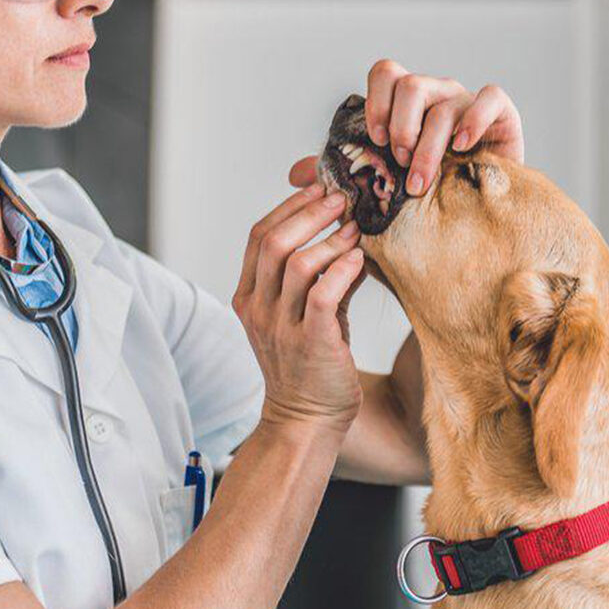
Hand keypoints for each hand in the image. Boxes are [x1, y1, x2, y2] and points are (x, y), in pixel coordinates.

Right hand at [233, 184, 366, 433]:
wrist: (305, 421)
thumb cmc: (308, 366)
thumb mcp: (303, 316)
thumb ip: (320, 279)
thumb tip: (350, 239)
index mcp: (249, 298)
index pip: (258, 237)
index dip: (289, 207)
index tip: (318, 188)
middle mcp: (258, 310)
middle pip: (272, 241)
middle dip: (309, 211)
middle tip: (341, 198)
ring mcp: (280, 328)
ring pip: (297, 263)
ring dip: (330, 239)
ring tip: (357, 229)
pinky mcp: (310, 344)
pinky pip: (322, 294)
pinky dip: (342, 270)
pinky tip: (359, 260)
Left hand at [289, 63, 523, 195]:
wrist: (472, 227)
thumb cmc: (423, 203)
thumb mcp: (377, 191)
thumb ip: (342, 177)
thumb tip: (295, 174)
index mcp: (406, 107)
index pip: (386, 74)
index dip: (376, 101)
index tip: (374, 140)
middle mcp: (436, 98)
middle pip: (411, 83)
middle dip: (400, 126)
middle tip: (397, 164)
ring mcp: (468, 104)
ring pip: (444, 100)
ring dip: (428, 143)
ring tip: (420, 180)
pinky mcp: (501, 117)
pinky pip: (490, 98)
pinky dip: (475, 119)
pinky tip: (462, 147)